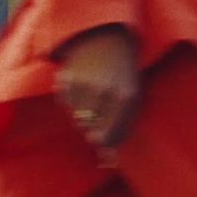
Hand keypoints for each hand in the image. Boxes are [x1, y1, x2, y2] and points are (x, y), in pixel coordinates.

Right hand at [54, 25, 139, 149]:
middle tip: (99, 107)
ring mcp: (84, 86)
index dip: (103, 143)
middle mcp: (104, 93)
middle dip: (93, 125)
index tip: (102, 141)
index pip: (107, 138)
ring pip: (76, 118)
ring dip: (82, 112)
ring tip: (92, 92)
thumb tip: (106, 160)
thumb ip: (121, 128)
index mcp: (125, 98)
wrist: (106, 35)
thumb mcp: (131, 95)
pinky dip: (71, 98)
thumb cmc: (123, 70)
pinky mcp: (66, 79)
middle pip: (90, 130)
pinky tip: (81, 83)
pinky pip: (65, 103)